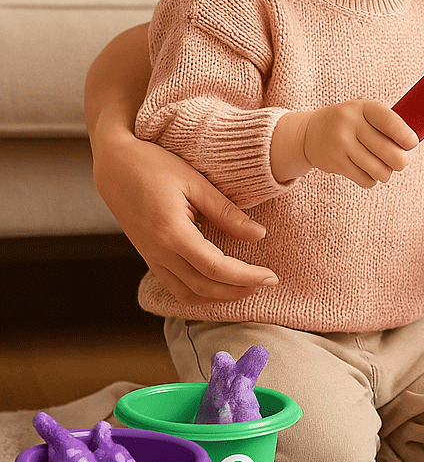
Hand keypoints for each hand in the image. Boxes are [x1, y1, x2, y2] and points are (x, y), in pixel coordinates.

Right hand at [92, 136, 277, 306]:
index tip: (271, 276)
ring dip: (220, 297)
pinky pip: (175, 287)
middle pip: (204, 287)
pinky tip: (220, 283)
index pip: (216, 267)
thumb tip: (258, 235)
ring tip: (248, 286)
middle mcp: (158, 251)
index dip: (246, 276)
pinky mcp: (148, 257)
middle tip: (268, 282)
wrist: (114, 164)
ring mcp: (150, 257)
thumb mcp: (196, 182)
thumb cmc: (154, 165)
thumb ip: (227, 212)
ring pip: (187, 294)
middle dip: (239, 290)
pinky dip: (200, 293)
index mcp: (171, 232)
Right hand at [297, 100, 417, 187]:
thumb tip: (412, 145)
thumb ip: (387, 124)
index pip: (390, 122)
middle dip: (401, 161)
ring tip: (382, 167)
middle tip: (399, 161)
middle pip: (390, 152)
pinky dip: (371, 179)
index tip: (412, 144)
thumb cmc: (350, 123)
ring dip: (386, 173)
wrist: (309, 133)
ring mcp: (341, 144)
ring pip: (380, 170)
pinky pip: (365, 180)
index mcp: (363, 107)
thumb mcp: (364, 113)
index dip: (405, 136)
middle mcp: (350, 124)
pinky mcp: (335, 163)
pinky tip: (366, 170)